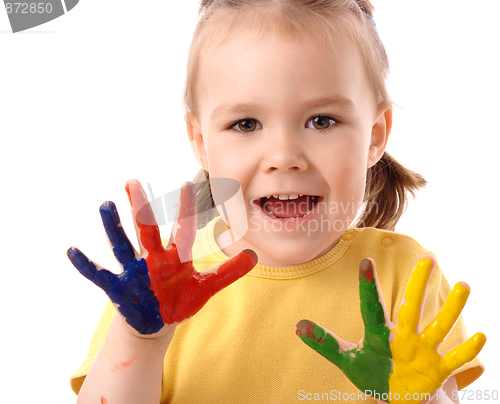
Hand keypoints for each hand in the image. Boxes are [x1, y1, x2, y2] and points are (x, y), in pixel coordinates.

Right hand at [68, 180, 257, 335]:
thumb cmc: (180, 300)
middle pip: (147, 230)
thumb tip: (254, 256)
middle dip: (141, 208)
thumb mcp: (205, 288)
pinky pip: (100, 275)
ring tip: (104, 205)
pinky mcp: (119, 288)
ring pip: (122, 246)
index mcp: (177, 258)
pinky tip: (71, 251)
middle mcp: (154, 259)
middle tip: (132, 181)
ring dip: (113, 228)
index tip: (188, 183)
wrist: (157, 322)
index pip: (183, 230)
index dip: (187, 210)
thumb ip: (228, 273)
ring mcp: (135, 272)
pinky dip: (86, 265)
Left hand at [296, 256, 485, 402]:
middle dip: (419, 283)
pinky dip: (467, 350)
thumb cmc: (373, 374)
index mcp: (379, 333)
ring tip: (465, 284)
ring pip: (438, 325)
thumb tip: (296, 325)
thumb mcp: (347, 360)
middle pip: (411, 306)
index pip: (371, 306)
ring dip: (452, 307)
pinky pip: (454, 359)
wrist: (398, 396)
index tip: (364, 261)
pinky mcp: (437, 369)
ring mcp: (422, 350)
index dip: (367, 286)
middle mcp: (402, 335)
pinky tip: (482, 336)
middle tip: (428, 256)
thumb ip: (324, 343)